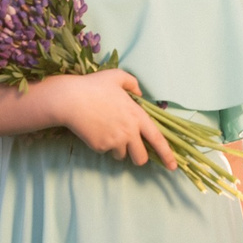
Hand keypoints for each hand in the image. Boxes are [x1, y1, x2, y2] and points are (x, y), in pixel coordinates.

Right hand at [46, 69, 176, 167]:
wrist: (70, 99)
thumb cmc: (94, 85)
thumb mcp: (117, 76)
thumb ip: (133, 83)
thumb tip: (139, 93)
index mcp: (137, 116)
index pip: (157, 139)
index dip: (167, 154)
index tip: (173, 166)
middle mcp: (129, 132)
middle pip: (141, 158)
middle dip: (138, 157)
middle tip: (131, 149)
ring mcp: (114, 141)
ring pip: (121, 155)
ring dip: (117, 148)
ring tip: (106, 129)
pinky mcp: (100, 147)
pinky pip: (105, 151)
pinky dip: (102, 144)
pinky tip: (94, 129)